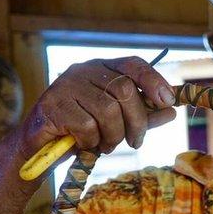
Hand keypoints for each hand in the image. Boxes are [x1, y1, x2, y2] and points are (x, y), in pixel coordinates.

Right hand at [13, 56, 177, 166]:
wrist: (40, 149)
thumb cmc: (81, 132)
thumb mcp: (117, 124)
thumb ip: (142, 117)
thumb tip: (172, 111)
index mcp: (101, 68)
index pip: (133, 64)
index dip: (154, 81)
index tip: (169, 102)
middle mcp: (83, 70)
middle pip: (125, 90)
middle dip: (137, 122)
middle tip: (134, 142)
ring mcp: (65, 85)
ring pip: (108, 110)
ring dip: (113, 136)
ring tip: (105, 145)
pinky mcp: (52, 104)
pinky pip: (86, 126)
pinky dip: (90, 142)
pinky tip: (82, 144)